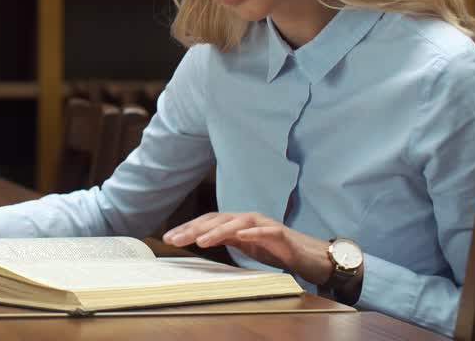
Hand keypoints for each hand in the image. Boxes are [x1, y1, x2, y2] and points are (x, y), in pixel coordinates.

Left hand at [162, 212, 332, 285]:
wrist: (304, 254)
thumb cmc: (272, 249)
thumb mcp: (241, 246)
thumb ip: (223, 240)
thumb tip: (197, 239)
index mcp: (234, 223)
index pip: (207, 222)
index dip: (188, 228)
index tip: (169, 238)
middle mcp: (245, 220)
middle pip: (216, 221)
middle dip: (194, 230)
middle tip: (175, 239)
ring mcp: (262, 224)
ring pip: (236, 224)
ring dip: (218, 231)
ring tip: (202, 241)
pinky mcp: (279, 234)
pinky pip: (265, 231)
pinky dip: (252, 233)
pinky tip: (241, 237)